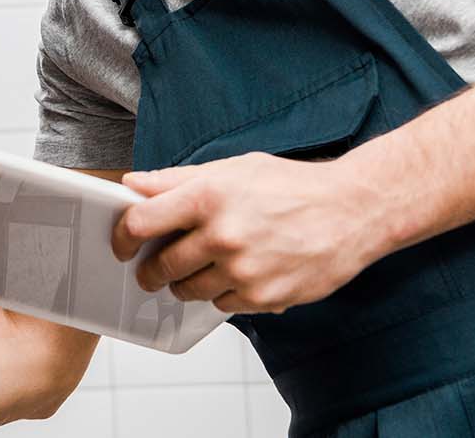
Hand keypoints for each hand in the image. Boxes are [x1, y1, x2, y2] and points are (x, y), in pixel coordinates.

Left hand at [110, 152, 391, 313]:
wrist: (352, 212)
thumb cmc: (292, 186)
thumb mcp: (232, 169)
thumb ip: (177, 179)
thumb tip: (132, 185)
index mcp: (208, 197)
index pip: (140, 223)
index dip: (122, 236)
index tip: (122, 244)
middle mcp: (222, 236)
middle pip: (161, 266)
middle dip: (153, 269)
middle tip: (157, 266)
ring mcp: (242, 271)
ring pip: (188, 291)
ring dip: (186, 284)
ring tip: (204, 267)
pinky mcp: (263, 298)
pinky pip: (221, 305)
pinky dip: (223, 293)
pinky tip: (239, 274)